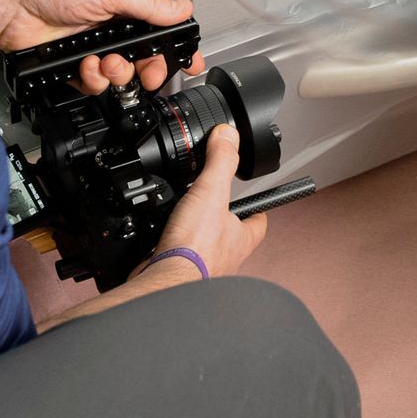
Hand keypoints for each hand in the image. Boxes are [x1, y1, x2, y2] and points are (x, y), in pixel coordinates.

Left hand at [0, 0, 200, 91]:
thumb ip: (149, 5)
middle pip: (143, 58)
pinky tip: (84, 66)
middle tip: (147, 73)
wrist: (11, 3)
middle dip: (148, 68)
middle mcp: (110, 25)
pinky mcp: (73, 65)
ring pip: (120, 74)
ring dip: (117, 72)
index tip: (188, 63)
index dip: (174, 47)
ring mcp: (92, 46)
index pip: (159, 27)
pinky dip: (92, 79)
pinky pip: (94, 84)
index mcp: (124, 1)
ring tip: (105, 62)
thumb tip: (182, 8)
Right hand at [36, 124, 266, 332]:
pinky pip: (174, 254)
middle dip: (220, 220)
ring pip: (201, 246)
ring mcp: (200, 267)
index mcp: (240, 237)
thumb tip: (228, 134)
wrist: (164, 282)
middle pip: (230, 234)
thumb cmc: (195, 250)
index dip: (259, 207)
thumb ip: (221, 161)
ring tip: (180, 214)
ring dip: (192, 233)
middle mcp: (224, 256)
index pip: (259, 220)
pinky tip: (157, 236)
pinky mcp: (175, 272)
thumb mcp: (211, 192)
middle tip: (210, 203)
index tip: (256, 197)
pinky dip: (166, 244)